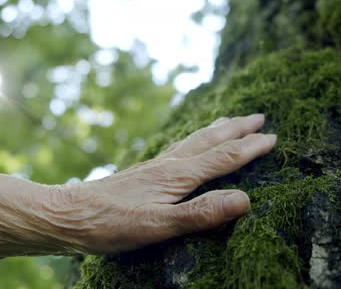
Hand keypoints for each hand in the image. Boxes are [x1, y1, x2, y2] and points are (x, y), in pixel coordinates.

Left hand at [50, 114, 276, 253]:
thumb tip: (244, 199)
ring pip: (192, 142)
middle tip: (258, 116)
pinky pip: (176, 150)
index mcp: (176, 176)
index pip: (222, 158)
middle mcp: (167, 165)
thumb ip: (201, 213)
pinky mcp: (141, 174)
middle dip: (235, 129)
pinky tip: (185, 149)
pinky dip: (192, 142)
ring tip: (227, 122)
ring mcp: (152, 168)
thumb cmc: (111, 224)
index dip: (248, 148)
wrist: (68, 215)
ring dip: (215, 131)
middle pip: (208, 141)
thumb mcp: (160, 225)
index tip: (272, 136)